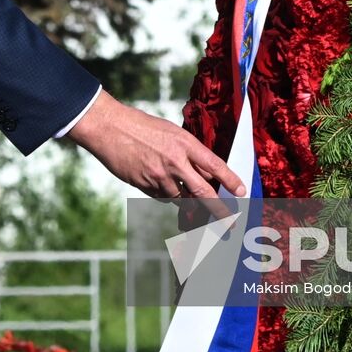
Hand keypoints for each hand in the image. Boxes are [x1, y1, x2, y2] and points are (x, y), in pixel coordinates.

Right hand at [66, 90, 245, 202]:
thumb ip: (188, 152)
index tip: (242, 192)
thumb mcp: (171, 132)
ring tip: (170, 181)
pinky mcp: (145, 186)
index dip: (230, 180)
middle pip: (204, 193)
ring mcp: (160, 176)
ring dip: (184, 197)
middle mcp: (176, 162)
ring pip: (181, 198)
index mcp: (185, 143)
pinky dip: (165, 193)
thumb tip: (204, 173)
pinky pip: (162, 197)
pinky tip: (155, 179)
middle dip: (219, 212)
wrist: (110, 127)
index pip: (215, 165)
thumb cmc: (141, 125)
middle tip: (230, 226)